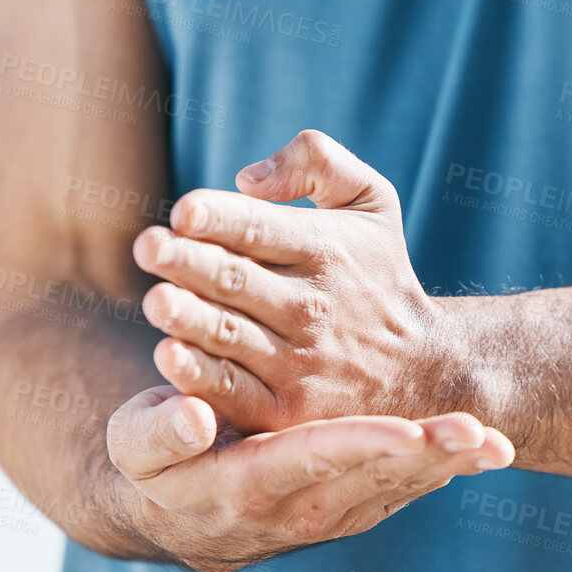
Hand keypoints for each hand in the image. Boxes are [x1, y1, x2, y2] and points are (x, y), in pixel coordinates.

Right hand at [107, 386, 511, 571]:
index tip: (409, 431)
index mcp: (247, 487)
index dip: (362, 445)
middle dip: (431, 456)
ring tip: (499, 443)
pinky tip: (483, 449)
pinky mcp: (351, 508)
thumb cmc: (151, 461)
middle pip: (374, 478)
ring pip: (399, 489)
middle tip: (482, 435)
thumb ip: (158, 430)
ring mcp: (331, 515)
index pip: (312, 459)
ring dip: (451, 468)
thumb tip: (190, 415)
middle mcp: (298, 510)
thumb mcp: (134, 444)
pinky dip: (443, 471)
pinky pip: (403, 490)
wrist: (173, 513)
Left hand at [131, 130, 452, 431]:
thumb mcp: (371, 200)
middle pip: (236, 280)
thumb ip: (317, 161)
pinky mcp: (284, 409)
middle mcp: (310, 305)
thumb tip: (246, 178)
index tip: (184, 212)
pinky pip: (233, 391)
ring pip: (228, 335)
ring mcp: (297, 361)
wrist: (422, 367)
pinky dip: (200, 378)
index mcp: (324, 249)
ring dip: (188, 318)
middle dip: (189, 263)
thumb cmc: (378, 272)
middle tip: (148, 247)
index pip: (260, 228)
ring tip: (156, 301)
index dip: (220, 218)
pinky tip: (171, 359)